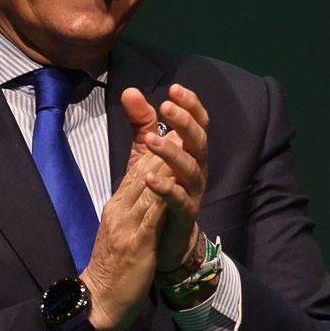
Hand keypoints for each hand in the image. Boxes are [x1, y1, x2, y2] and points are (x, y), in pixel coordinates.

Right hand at [81, 94, 170, 330]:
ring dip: (164, 158)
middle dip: (160, 134)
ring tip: (179, 134)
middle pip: (143, 164)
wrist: (100, 299)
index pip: (138, 160)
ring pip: (147, 183)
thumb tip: (153, 175)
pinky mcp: (137, 243)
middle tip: (176, 106)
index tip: (166, 105)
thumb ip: (140, 199)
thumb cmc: (116, 263)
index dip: (150, 131)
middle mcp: (121, 206)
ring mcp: (128, 223)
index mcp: (120, 201)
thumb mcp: (127, 224)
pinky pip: (152, 215)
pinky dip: (162, 194)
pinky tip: (174, 179)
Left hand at [127, 84, 209, 272]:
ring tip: (151, 140)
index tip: (174, 89)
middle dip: (185, 122)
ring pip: (191, 169)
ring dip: (172, 152)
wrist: (161, 242)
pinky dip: (166, 188)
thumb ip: (141, 124)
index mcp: (190, 154)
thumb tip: (130, 91)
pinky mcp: (183, 216)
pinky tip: (149, 178)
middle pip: (199, 142)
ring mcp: (192, 193)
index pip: (198, 124)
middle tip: (167, 106)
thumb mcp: (146, 154)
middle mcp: (197, 171)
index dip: (191, 106)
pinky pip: (179, 200)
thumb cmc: (157, 193)